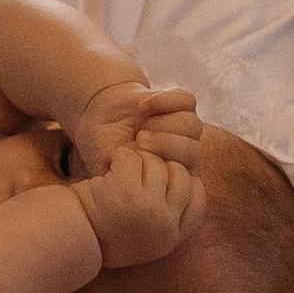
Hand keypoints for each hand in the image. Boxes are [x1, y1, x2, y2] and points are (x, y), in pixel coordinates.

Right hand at [70, 82, 202, 177]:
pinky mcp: (181, 105)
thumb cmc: (102, 146)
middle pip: (192, 151)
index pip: (183, 176)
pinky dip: (165, 100)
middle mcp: (180, 154)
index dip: (162, 164)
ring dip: (163, 121)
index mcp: (167, 175)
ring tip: (141, 120)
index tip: (135, 155)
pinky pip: (187, 100)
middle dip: (165, 143)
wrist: (101, 116)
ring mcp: (183, 129)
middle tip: (139, 138)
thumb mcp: (109, 166)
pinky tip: (144, 106)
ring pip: (192, 124)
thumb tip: (135, 192)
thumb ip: (126, 180)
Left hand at [71, 145, 205, 269]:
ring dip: (135, 161)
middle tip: (133, 173)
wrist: (65, 242)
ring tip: (116, 174)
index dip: (185, 183)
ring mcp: (148, 211)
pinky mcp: (127, 195)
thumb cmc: (99, 231)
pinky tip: (107, 170)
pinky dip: (118, 158)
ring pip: (157, 163)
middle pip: (180, 175)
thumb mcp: (140, 233)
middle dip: (157, 167)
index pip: (198, 201)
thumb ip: (165, 216)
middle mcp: (165, 227)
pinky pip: (132, 158)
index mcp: (170, 238)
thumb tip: (190, 183)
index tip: (164, 179)